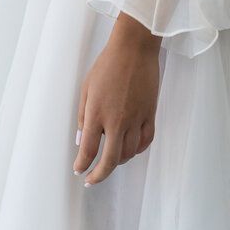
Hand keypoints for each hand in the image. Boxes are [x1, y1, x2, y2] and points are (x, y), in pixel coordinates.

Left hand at [73, 21, 160, 185]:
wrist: (134, 49)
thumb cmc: (107, 64)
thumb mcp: (86, 88)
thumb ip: (84, 116)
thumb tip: (81, 140)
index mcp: (97, 113)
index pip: (88, 150)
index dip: (82, 165)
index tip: (79, 170)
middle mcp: (117, 121)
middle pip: (109, 160)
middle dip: (99, 175)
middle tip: (92, 180)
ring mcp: (135, 118)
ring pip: (128, 153)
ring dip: (117, 161)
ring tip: (110, 160)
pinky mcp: (150, 113)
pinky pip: (146, 140)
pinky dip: (138, 150)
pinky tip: (131, 149)